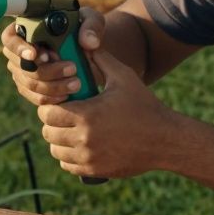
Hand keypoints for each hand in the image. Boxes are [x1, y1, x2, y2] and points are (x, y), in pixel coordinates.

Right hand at [1, 7, 105, 106]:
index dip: (21, 48)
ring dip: (53, 86)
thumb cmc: (85, 30)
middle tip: (72, 68)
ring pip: (30, 83)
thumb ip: (92, 26)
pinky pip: (34, 97)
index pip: (10, 38)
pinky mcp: (31, 88)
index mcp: (26, 28)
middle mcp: (19, 50)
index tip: (44, 56)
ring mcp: (23, 70)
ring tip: (76, 83)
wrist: (89, 52)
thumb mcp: (92, 21)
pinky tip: (66, 95)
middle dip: (48, 71)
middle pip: (22, 65)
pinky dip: (51, 98)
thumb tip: (89, 42)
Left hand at [36, 48, 175, 177]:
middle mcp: (84, 139)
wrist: (165, 139)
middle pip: (48, 132)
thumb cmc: (144, 105)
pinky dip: (69, 156)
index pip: (48, 113)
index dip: (50, 106)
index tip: (60, 103)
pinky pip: (68, 165)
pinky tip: (80, 146)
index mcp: (87, 114)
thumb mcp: (124, 77)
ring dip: (60, 140)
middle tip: (65, 116)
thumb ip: (101, 59)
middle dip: (53, 122)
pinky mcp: (95, 171)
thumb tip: (85, 43)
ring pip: (56, 150)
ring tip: (72, 130)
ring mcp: (89, 158)